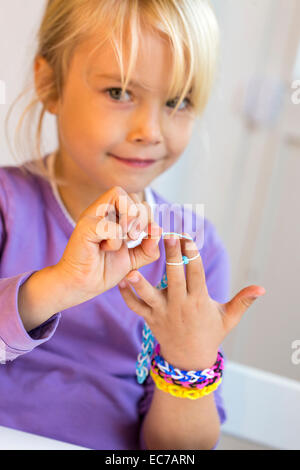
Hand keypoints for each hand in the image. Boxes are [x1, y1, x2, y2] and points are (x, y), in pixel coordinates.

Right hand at [55, 186, 161, 302]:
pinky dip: (115, 239)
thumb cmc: (103, 270)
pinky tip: (104, 249)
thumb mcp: (134, 258)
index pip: (137, 198)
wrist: (82, 286)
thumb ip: (148, 247)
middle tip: (133, 238)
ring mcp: (92, 216)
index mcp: (113, 215)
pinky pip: (110, 224)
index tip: (142, 235)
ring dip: (130, 221)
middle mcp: (102, 211)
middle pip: (132, 195)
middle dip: (141, 217)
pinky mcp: (84, 227)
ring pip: (120, 197)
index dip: (146, 214)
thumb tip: (158, 230)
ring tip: (123, 239)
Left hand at [118, 232, 265, 370]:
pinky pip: (136, 308)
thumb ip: (243, 301)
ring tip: (132, 269)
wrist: (190, 359)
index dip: (192, 256)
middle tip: (166, 236)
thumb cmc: (211, 333)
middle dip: (170, 257)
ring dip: (140, 283)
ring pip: (149, 296)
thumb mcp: (229, 318)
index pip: (195, 275)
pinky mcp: (150, 319)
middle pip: (174, 278)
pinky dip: (126, 296)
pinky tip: (119, 281)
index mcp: (198, 301)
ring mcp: (163, 313)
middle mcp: (179, 305)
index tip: (188, 239)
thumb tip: (263, 288)